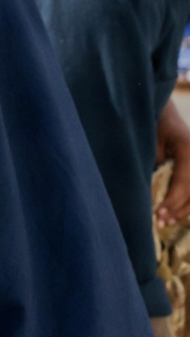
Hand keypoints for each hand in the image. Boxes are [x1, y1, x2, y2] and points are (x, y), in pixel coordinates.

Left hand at [157, 98, 189, 225]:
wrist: (165, 113)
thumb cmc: (154, 125)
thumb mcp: (150, 143)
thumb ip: (154, 166)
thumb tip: (151, 193)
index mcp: (188, 151)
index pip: (184, 184)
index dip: (172, 201)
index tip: (158, 214)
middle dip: (178, 209)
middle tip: (161, 223)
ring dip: (185, 209)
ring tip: (168, 222)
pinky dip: (189, 202)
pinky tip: (178, 213)